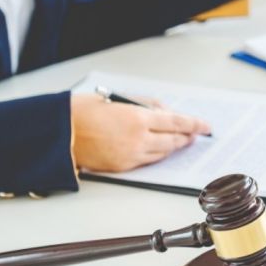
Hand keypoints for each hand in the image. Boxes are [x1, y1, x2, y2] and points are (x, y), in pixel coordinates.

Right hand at [70, 94, 210, 171]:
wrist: (58, 133)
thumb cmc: (83, 110)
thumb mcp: (117, 98)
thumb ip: (144, 104)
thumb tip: (164, 110)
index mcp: (138, 118)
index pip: (177, 122)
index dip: (195, 124)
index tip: (206, 126)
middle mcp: (138, 139)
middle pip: (173, 140)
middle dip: (187, 138)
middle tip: (196, 134)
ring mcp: (131, 155)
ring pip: (162, 153)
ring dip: (173, 147)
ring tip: (180, 141)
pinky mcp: (122, 167)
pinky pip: (146, 161)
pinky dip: (156, 154)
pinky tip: (159, 150)